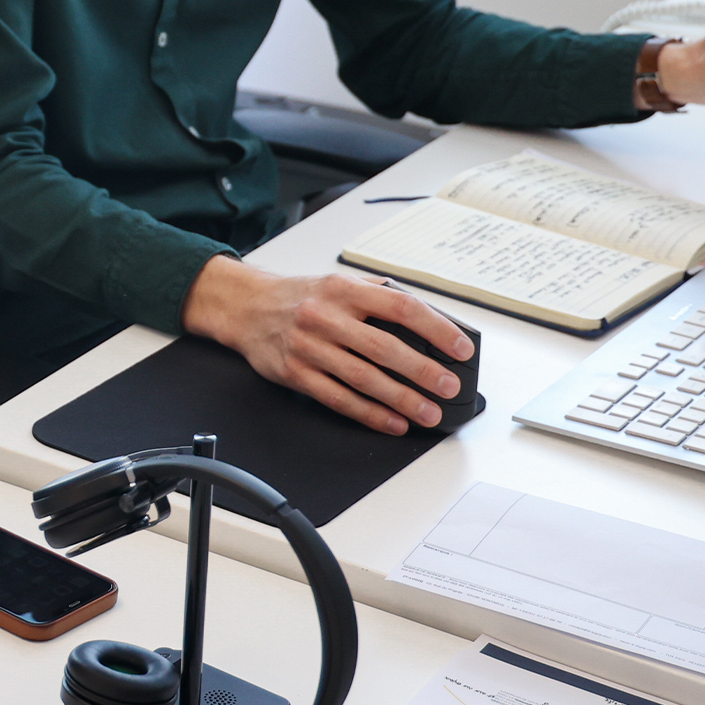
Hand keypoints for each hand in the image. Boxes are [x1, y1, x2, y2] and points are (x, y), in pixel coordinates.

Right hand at [180, 255, 472, 434]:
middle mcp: (326, 317)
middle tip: (449, 386)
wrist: (245, 307)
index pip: (401, 307)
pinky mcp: (296, 373)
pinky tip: (392, 421)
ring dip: (401, 399)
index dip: (435, 328)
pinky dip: (369, 414)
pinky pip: (338, 398)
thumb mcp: (337, 283)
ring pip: (363, 378)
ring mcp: (309, 347)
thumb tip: (427, 319)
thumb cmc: (298, 296)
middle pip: (384, 347)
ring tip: (428, 412)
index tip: (459, 347)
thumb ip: (378, 296)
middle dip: (423, 371)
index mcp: (344, 290)